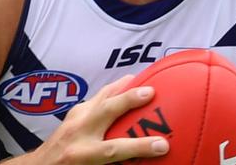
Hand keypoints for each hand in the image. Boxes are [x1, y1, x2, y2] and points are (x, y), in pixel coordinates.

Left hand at [29, 75, 168, 163]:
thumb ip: (113, 162)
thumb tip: (138, 160)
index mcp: (82, 155)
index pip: (115, 149)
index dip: (140, 146)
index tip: (162, 145)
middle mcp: (77, 134)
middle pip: (106, 109)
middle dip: (129, 99)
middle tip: (151, 91)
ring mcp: (73, 119)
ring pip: (100, 96)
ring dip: (121, 87)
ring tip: (140, 79)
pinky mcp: (73, 112)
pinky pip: (95, 98)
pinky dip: (111, 93)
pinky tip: (123, 90)